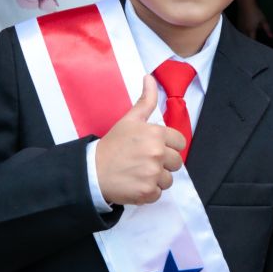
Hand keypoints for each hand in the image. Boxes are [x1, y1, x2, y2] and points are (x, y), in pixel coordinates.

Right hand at [96, 74, 185, 205]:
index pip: (180, 142)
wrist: (92, 170)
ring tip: (138, 173)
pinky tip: (135, 183)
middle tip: (144, 161)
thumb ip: (145, 100)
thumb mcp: (129, 119)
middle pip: (177, 162)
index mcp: (156, 134)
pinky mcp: (148, 192)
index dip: (168, 146)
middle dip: (163, 163)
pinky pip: (159, 193)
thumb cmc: (112, 144)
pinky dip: (149, 192)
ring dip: (156, 179)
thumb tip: (149, 77)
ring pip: (169, 179)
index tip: (153, 148)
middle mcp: (158, 153)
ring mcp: (153, 173)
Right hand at [238, 1, 272, 41]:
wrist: (246, 4)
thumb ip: (267, 29)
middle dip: (250, 42)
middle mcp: (244, 30)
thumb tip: (272, 37)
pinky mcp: (238, 24)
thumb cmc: (255, 12)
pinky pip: (240, 31)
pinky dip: (243, 33)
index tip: (258, 48)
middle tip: (254, 45)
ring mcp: (240, 27)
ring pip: (243, 35)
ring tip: (249, 39)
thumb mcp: (263, 20)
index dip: (255, 45)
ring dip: (246, 37)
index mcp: (250, 30)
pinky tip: (246, 32)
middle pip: (247, 39)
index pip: (252, 41)